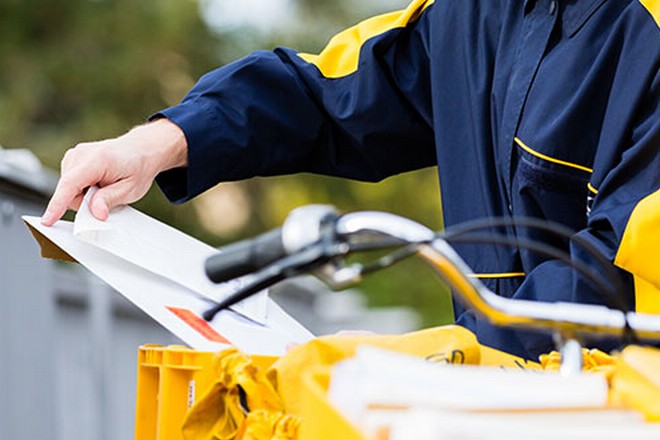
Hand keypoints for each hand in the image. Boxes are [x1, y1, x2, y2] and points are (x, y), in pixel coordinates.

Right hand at [41, 118, 187, 224]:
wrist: (141, 150)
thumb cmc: (137, 167)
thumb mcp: (131, 189)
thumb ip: (110, 200)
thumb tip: (95, 213)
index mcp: (97, 160)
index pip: (70, 184)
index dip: (58, 204)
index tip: (48, 219)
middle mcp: (81, 154)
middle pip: (68, 191)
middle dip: (85, 202)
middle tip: (107, 196)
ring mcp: (75, 154)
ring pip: (68, 189)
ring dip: (84, 195)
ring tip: (105, 186)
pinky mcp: (72, 159)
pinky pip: (70, 184)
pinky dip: (83, 188)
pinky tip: (98, 182)